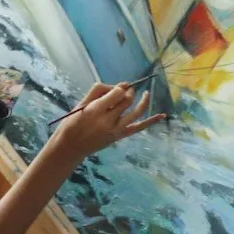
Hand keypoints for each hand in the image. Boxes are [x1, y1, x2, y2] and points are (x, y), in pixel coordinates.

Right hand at [47, 81, 164, 160]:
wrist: (70, 147)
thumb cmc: (72, 123)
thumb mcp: (80, 104)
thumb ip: (97, 92)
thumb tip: (117, 85)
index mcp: (96, 110)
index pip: (117, 93)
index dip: (120, 87)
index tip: (118, 87)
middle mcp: (108, 120)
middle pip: (127, 100)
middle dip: (129, 92)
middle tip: (126, 90)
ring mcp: (116, 129)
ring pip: (136, 111)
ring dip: (142, 100)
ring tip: (144, 94)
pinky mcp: (120, 136)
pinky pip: (139, 127)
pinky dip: (151, 121)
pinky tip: (163, 115)